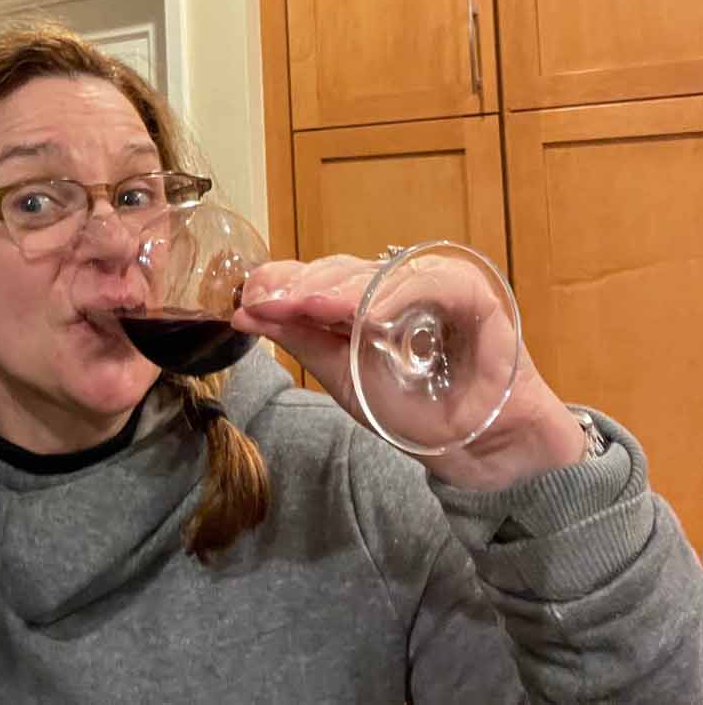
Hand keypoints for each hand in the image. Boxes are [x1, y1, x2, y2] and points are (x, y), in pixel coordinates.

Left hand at [234, 255, 586, 491]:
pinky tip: (369, 317)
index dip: (282, 283)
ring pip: (379, 272)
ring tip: (310, 306)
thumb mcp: (342, 376)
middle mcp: (395, 287)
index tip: (247, 302)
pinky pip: (431, 285)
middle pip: (340, 270)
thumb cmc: (414, 410)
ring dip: (341, 289)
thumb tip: (243, 312)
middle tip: (268, 303)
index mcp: (362, 301)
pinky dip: (396, 298)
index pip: (317, 277)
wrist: (478, 451)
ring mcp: (433, 286)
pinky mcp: (473, 296)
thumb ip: (300, 339)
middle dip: (301, 286)